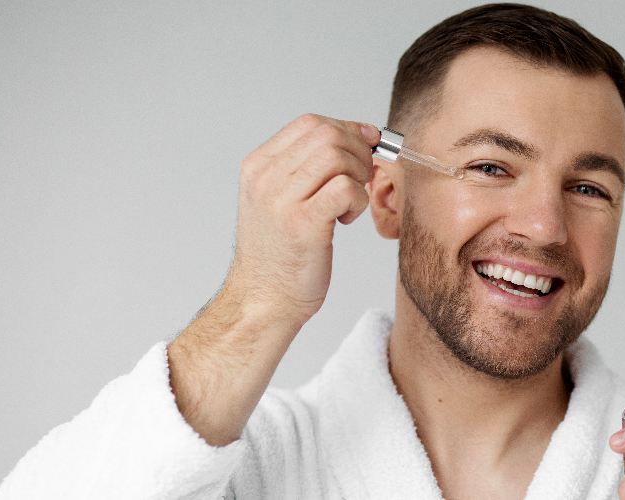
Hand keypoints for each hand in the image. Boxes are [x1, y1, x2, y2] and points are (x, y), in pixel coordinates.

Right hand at [223, 113, 380, 325]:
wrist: (263, 299)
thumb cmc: (281, 253)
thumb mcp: (282, 199)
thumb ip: (309, 167)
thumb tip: (361, 134)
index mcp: (258, 165)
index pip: (310, 123)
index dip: (347, 128)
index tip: (366, 144)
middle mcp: (265, 177)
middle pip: (327, 133)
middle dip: (358, 151)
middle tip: (361, 179)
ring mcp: (281, 199)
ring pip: (337, 155)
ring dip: (358, 175)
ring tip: (350, 202)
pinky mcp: (302, 223)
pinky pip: (345, 188)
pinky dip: (357, 200)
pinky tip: (345, 219)